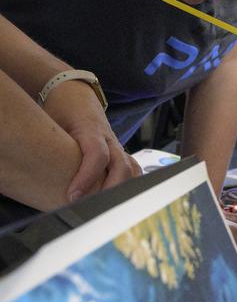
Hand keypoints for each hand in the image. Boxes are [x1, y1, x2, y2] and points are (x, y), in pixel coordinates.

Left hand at [42, 79, 140, 201]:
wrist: (75, 95)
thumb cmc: (62, 110)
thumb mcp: (54, 125)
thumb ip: (53, 146)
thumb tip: (40, 175)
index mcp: (92, 130)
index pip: (98, 156)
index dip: (88, 177)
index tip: (73, 195)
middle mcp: (109, 138)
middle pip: (122, 166)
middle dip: (111, 189)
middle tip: (92, 206)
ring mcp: (117, 145)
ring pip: (132, 168)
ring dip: (123, 188)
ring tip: (107, 206)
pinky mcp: (119, 151)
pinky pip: (131, 168)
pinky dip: (129, 183)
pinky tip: (118, 197)